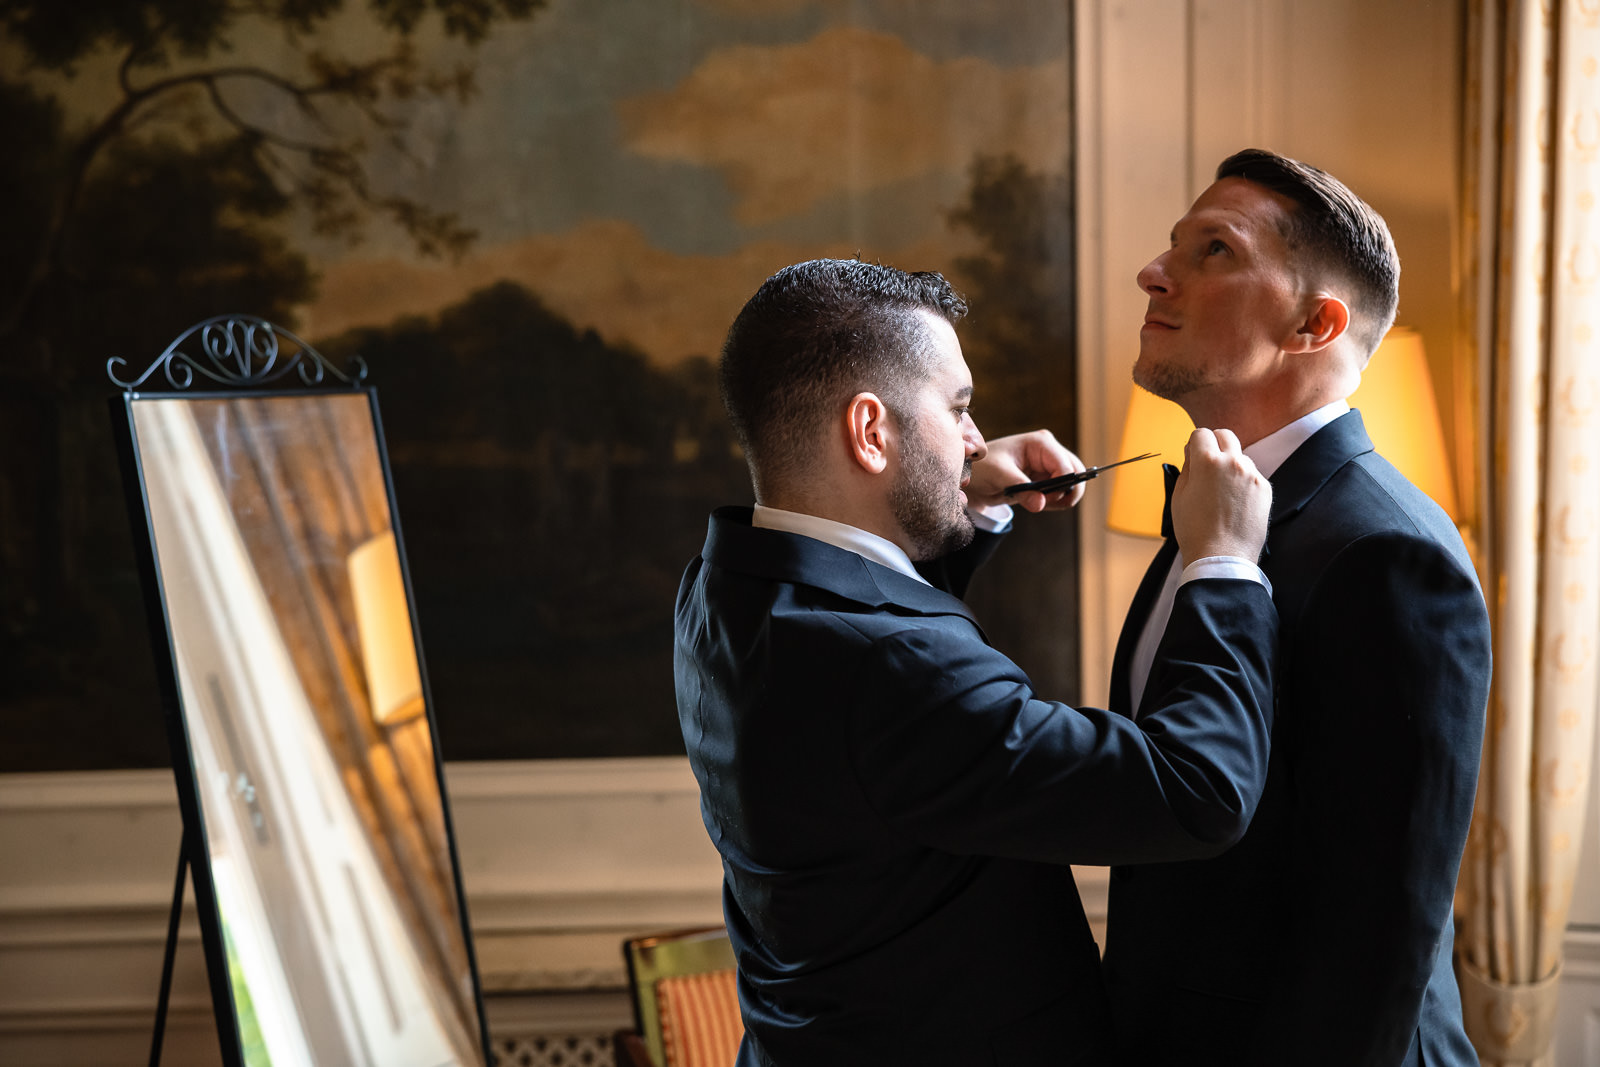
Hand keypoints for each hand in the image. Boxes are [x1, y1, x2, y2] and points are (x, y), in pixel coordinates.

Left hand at [965, 430, 1086, 511]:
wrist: (975, 477)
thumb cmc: (983, 468)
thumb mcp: (998, 477)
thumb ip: (1020, 490)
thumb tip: (1040, 504)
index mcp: (1040, 443)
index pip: (1066, 465)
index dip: (1062, 485)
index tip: (1047, 500)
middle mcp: (1050, 451)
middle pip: (1076, 472)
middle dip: (1066, 492)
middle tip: (1046, 504)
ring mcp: (1051, 464)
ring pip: (1073, 484)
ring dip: (1061, 498)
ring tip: (1038, 503)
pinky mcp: (1048, 478)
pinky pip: (1063, 492)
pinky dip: (1056, 501)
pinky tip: (1038, 502)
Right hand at [1170, 428, 1270, 561]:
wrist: (1222, 556)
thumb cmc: (1195, 530)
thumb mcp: (1179, 496)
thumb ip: (1186, 467)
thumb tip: (1191, 452)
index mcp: (1207, 462)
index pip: (1201, 434)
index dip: (1194, 444)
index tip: (1192, 455)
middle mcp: (1233, 462)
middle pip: (1225, 435)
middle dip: (1214, 444)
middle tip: (1208, 464)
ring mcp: (1252, 474)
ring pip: (1240, 457)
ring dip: (1230, 466)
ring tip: (1222, 493)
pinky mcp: (1265, 488)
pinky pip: (1252, 476)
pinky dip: (1243, 483)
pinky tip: (1235, 504)